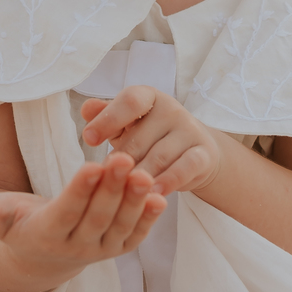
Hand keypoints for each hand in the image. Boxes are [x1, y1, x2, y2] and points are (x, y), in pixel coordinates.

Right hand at [0, 150, 165, 290]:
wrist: (40, 256)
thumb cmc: (15, 225)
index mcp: (44, 235)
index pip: (65, 212)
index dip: (79, 191)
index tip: (90, 165)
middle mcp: (75, 247)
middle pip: (97, 216)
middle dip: (111, 188)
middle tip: (125, 156)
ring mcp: (100, 250)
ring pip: (120, 224)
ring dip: (134, 200)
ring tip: (145, 170)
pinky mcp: (119, 248)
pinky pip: (136, 233)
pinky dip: (149, 218)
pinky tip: (161, 195)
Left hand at [80, 87, 223, 196]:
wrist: (194, 154)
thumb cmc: (150, 138)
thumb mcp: (126, 126)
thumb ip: (107, 117)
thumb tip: (86, 108)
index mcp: (148, 97)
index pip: (129, 101)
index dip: (108, 119)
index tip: (89, 139)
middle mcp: (172, 109)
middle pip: (139, 137)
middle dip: (120, 162)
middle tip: (105, 180)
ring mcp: (190, 131)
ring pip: (159, 156)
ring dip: (140, 176)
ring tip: (123, 193)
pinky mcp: (204, 154)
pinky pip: (185, 168)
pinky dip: (169, 181)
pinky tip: (153, 194)